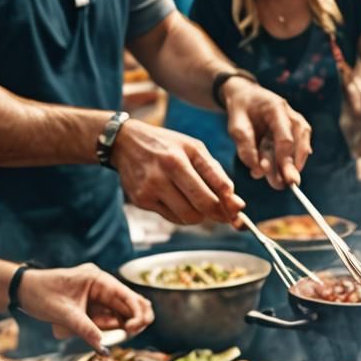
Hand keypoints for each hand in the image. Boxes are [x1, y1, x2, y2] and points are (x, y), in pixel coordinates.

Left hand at [19, 264, 153, 351]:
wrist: (23, 291)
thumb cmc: (40, 294)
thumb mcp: (62, 312)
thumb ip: (85, 329)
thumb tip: (103, 347)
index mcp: (98, 279)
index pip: (128, 296)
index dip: (136, 314)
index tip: (131, 330)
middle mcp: (104, 287)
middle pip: (134, 305)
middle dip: (135, 321)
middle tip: (126, 335)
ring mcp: (101, 298)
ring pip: (125, 315)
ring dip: (121, 328)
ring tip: (106, 336)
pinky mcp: (97, 308)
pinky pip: (112, 321)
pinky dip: (110, 330)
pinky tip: (99, 334)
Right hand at [111, 119, 243, 224]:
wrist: (124, 142)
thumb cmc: (166, 145)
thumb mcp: (194, 148)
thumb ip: (217, 175)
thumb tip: (236, 203)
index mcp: (176, 160)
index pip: (210, 194)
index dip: (227, 208)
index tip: (237, 212)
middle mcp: (160, 176)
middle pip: (200, 210)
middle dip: (216, 214)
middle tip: (223, 212)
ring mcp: (148, 190)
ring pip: (187, 219)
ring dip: (199, 215)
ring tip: (197, 200)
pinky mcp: (141, 201)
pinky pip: (172, 218)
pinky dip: (182, 214)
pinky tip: (179, 199)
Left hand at [223, 77, 310, 188]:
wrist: (248, 97)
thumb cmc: (241, 110)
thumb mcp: (235, 125)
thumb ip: (245, 147)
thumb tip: (258, 171)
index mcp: (276, 108)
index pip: (285, 139)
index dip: (285, 161)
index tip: (282, 180)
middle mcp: (292, 115)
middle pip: (298, 146)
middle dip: (291, 168)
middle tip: (285, 186)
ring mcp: (299, 124)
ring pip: (303, 150)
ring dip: (289, 167)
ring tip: (277, 181)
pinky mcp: (301, 133)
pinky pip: (300, 151)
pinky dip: (291, 163)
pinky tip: (282, 172)